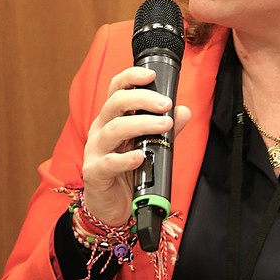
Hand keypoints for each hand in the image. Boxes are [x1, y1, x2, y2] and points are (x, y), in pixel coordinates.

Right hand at [82, 66, 190, 225]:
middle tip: (167, 105)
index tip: (151, 74)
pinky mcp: (95, 172)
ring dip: (142, 124)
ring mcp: (96, 150)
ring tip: (165, 125)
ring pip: (114, 129)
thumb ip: (168, 128)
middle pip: (115, 103)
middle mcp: (102, 129)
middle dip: (143, 99)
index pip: (117, 89)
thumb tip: (184, 111)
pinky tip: (141, 156)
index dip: (131, 77)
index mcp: (113, 118)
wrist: (112, 205)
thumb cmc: (129, 170)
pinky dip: (126, 158)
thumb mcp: (152, 145)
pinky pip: (109, 162)